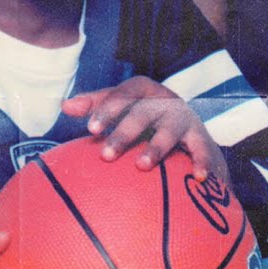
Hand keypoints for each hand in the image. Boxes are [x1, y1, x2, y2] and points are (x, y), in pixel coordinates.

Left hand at [62, 76, 228, 183]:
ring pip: (169, 130)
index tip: (91, 129)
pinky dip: (201, 161)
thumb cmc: (145, 116)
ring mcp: (184, 119)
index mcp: (143, 91)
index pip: (123, 94)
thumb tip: (65, 106)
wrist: (189, 128)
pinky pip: (202, 149)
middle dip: (124, 133)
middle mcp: (164, 101)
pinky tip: (198, 177)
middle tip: (106, 155)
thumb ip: (95, 105)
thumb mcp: (123, 106)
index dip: (108, 109)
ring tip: (142, 165)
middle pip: (142, 113)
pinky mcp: (201, 137)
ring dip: (156, 147)